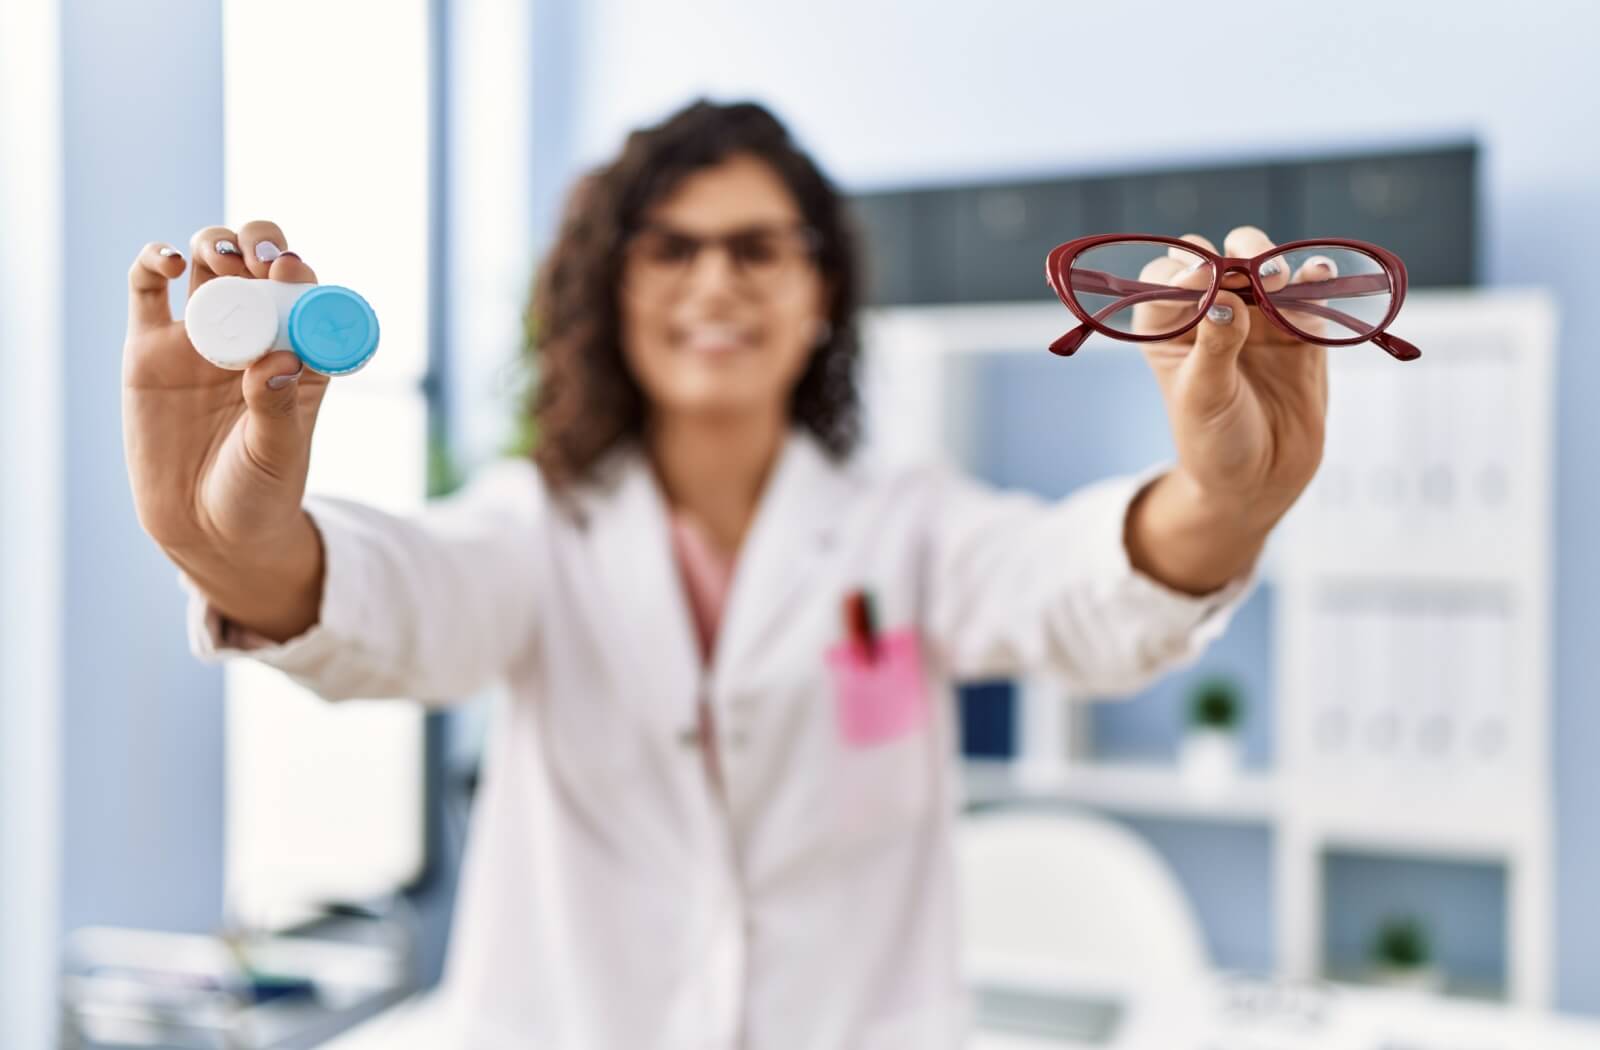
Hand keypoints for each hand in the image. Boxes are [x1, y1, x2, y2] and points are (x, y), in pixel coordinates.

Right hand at [123, 220, 330, 557]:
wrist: (204, 528)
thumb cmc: (258, 491)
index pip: (304, 296)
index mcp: (298, 354)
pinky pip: (146, 290)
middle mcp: (252, 335)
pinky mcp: (150, 347)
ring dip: (216, 245)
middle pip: (256, 266)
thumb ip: (277, 407)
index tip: (292, 270)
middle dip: (260, 245)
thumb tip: (276, 359)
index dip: (299, 275)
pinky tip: (167, 260)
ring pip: (207, 265)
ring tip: (224, 260)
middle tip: (259, 257)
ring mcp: (201, 337)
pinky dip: (153, 261)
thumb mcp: (277, 453)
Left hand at [1134, 225, 1328, 525]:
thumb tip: (1224, 296)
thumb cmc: (1213, 442)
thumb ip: (1214, 346)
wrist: (1260, 481)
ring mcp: (1258, 316)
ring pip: (1263, 266)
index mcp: (1168, 328)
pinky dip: (1314, 277)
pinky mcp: (1300, 328)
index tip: (1201, 280)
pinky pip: (1308, 292)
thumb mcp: (1204, 397)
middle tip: (1251, 270)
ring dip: (1271, 260)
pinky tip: (1319, 273)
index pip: (1166, 280)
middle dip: (1233, 254)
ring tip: (1278, 277)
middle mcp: (1211, 312)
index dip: (1181, 273)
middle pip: (1218, 259)